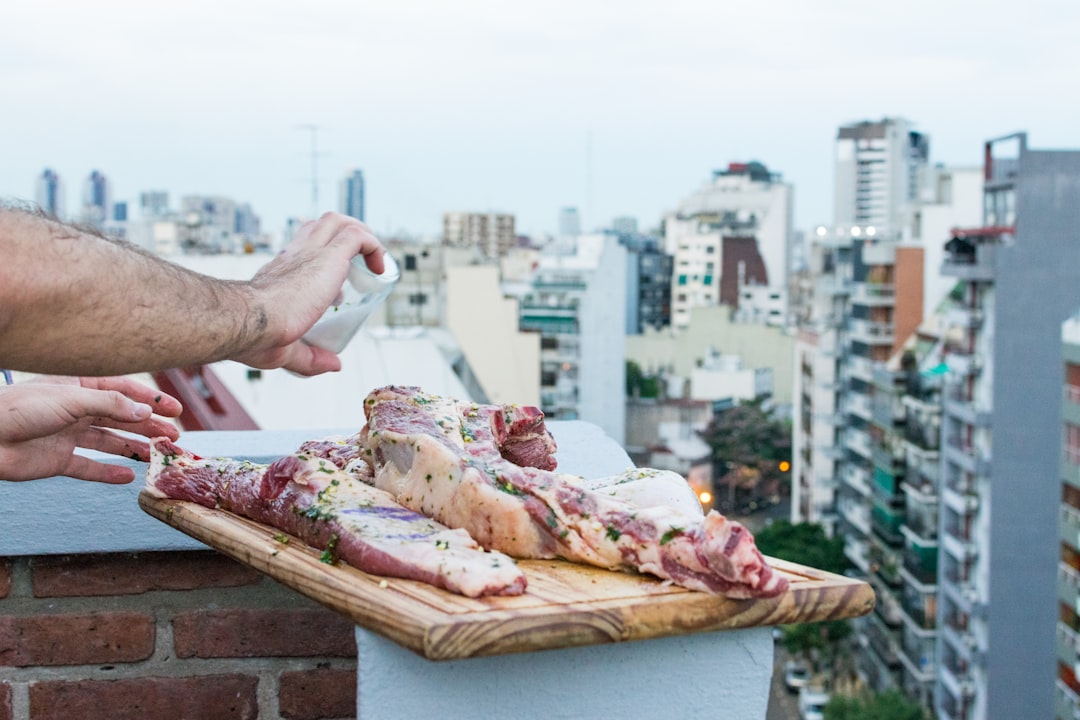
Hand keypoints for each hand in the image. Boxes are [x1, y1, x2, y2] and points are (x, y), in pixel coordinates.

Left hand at [0, 376, 182, 482]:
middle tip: (174, 436)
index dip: (151, 399)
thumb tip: (146, 411)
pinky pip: (89, 467)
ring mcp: (68, 435)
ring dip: (135, 447)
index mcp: (79, 386)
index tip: (174, 410)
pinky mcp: (58, 460)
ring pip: (110, 441)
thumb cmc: (22, 409)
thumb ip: (111, 405)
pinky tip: (128, 476)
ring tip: (159, 454)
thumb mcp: (72, 399)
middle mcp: (76, 409)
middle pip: (121, 417)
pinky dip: (108, 472)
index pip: (123, 390)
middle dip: (149, 426)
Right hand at [235, 212, 386, 375]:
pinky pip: (358, 236)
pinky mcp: (328, 256)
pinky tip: (380, 268)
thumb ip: (311, 358)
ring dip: (358, 232)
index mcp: (279, 274)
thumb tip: (335, 365)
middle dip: (341, 235)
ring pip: (336, 221)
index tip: (334, 293)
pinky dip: (373, 245)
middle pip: (318, 226)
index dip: (321, 264)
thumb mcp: (287, 351)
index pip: (301, 253)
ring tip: (372, 260)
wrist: (250, 322)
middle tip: (358, 264)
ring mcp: (310, 253)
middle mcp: (293, 256)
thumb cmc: (256, 337)